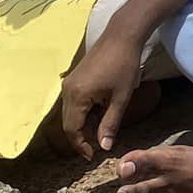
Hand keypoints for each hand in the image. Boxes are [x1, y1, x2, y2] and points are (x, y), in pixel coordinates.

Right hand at [58, 33, 143, 159]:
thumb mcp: (121, 98)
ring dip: (83, 125)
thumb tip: (104, 146)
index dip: (81, 145)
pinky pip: (74, 102)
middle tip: (97, 147)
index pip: (72, 130)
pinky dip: (84, 112)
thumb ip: (111, 123)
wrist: (122, 36)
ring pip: (71, 113)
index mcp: (77, 96)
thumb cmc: (125, 65)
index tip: (92, 156)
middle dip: (81, 137)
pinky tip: (100, 114)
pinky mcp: (74, 78)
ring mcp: (69, 83)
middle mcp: (68, 90)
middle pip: (68, 123)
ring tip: (101, 131)